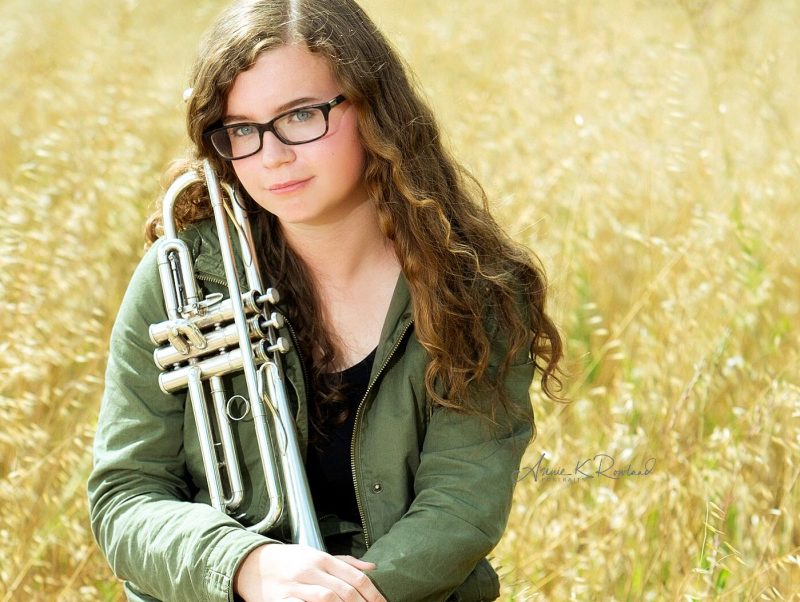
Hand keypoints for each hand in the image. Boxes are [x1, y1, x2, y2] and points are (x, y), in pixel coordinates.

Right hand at [234, 543, 386, 601]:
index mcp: (322, 559)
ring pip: (327, 599)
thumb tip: (372, 569)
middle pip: (345, 591)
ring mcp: (295, 585)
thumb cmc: (288, 560)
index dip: (373, 594)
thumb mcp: (316, 554)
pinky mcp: (281, 599)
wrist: (252, 563)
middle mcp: (311, 570)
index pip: (355, 578)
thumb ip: (344, 562)